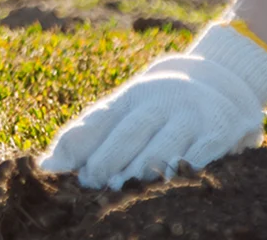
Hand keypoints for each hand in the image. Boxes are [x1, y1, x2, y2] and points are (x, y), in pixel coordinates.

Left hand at [39, 22, 266, 188]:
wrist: (219, 79)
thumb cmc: (157, 108)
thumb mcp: (122, 113)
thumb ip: (85, 138)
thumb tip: (45, 168)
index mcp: (129, 97)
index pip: (101, 120)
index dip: (85, 147)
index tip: (70, 173)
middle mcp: (159, 100)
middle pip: (131, 131)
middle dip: (113, 159)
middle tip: (98, 185)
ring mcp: (191, 113)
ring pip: (166, 142)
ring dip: (147, 166)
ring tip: (131, 187)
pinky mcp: (221, 128)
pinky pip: (206, 149)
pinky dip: (191, 164)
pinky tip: (176, 180)